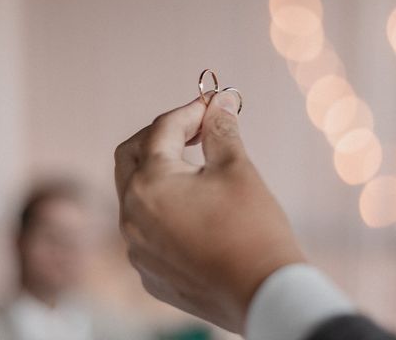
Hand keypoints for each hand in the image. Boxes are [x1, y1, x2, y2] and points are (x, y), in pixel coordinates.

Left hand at [114, 92, 304, 332]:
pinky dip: (161, 209)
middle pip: (130, 157)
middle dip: (159, 136)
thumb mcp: (236, 168)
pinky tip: (193, 211)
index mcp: (149, 184)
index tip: (212, 106)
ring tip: (196, 169)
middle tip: (195, 130)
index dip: (188, 111)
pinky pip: (144, 229)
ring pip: (134, 195)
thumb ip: (219, 129)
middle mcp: (131, 216)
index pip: (160, 130)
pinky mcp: (149, 272)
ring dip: (158, 173)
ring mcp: (136, 248)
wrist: (265, 294)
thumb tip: (219, 101)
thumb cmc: (253, 228)